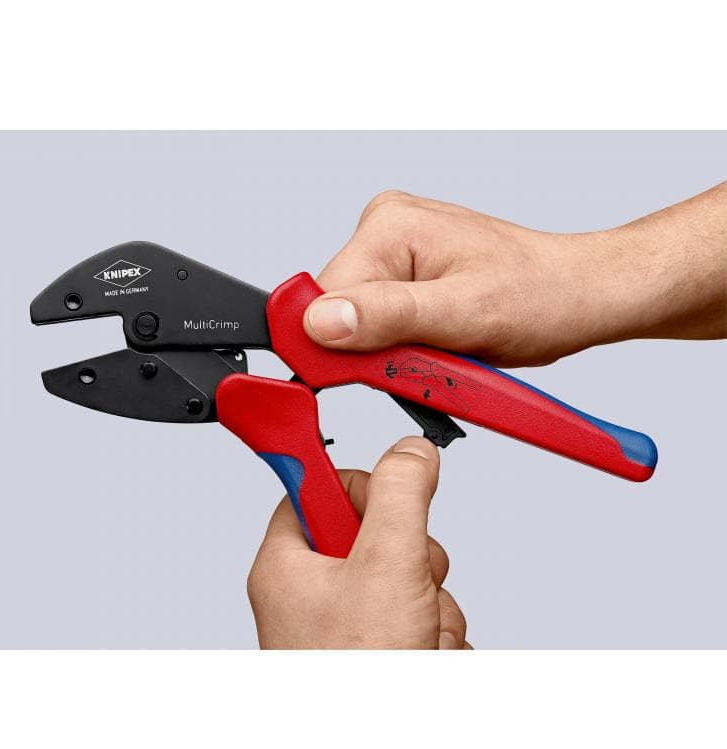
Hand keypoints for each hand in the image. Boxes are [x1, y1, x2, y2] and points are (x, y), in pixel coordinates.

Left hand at [247, 436, 468, 648]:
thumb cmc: (354, 674)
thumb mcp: (385, 566)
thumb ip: (401, 497)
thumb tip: (411, 453)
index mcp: (289, 564)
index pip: (319, 489)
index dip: (360, 486)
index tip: (389, 488)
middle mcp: (312, 593)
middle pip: (378, 534)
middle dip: (414, 560)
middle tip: (408, 584)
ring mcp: (347, 626)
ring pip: (409, 580)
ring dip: (431, 606)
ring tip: (416, 639)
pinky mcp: (378, 650)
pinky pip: (420, 618)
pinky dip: (435, 636)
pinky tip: (425, 656)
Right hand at [303, 185, 726, 366]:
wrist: (577, 294)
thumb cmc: (540, 296)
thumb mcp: (464, 314)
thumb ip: (388, 317)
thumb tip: (320, 322)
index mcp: (389, 226)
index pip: (322, 298)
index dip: (335, 348)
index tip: (371, 373)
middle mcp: (385, 229)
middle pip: (335, 311)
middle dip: (370, 351)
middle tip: (422, 360)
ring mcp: (394, 249)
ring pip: (355, 322)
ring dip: (388, 350)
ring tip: (438, 348)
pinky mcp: (404, 272)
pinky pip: (377, 318)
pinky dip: (400, 344)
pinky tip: (434, 342)